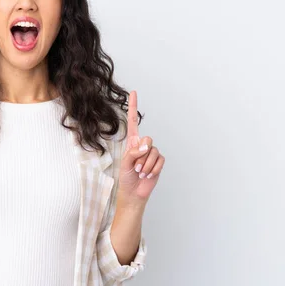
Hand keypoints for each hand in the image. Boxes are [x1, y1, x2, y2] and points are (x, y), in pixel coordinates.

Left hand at [117, 90, 164, 206]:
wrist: (134, 193)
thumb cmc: (125, 178)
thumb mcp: (125, 163)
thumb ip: (134, 152)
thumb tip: (147, 145)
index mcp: (131, 142)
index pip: (132, 121)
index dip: (133, 107)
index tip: (133, 92)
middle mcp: (142, 145)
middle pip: (148, 139)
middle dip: (141, 155)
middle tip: (136, 167)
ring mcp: (151, 153)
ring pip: (153, 152)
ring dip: (146, 165)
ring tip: (140, 173)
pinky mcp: (158, 162)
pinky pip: (160, 160)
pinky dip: (153, 169)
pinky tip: (147, 175)